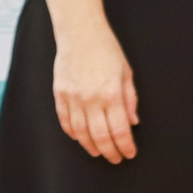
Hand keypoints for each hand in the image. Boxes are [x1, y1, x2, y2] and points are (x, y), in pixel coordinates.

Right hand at [52, 26, 138, 163]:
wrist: (80, 34)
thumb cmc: (107, 50)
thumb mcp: (127, 73)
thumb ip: (130, 100)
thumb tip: (132, 122)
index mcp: (111, 94)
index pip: (119, 130)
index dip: (125, 146)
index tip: (129, 153)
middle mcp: (91, 99)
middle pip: (100, 136)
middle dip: (110, 151)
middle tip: (116, 159)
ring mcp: (73, 98)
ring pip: (81, 133)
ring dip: (91, 146)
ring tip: (99, 153)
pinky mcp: (60, 95)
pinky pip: (65, 121)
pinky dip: (73, 133)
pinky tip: (81, 139)